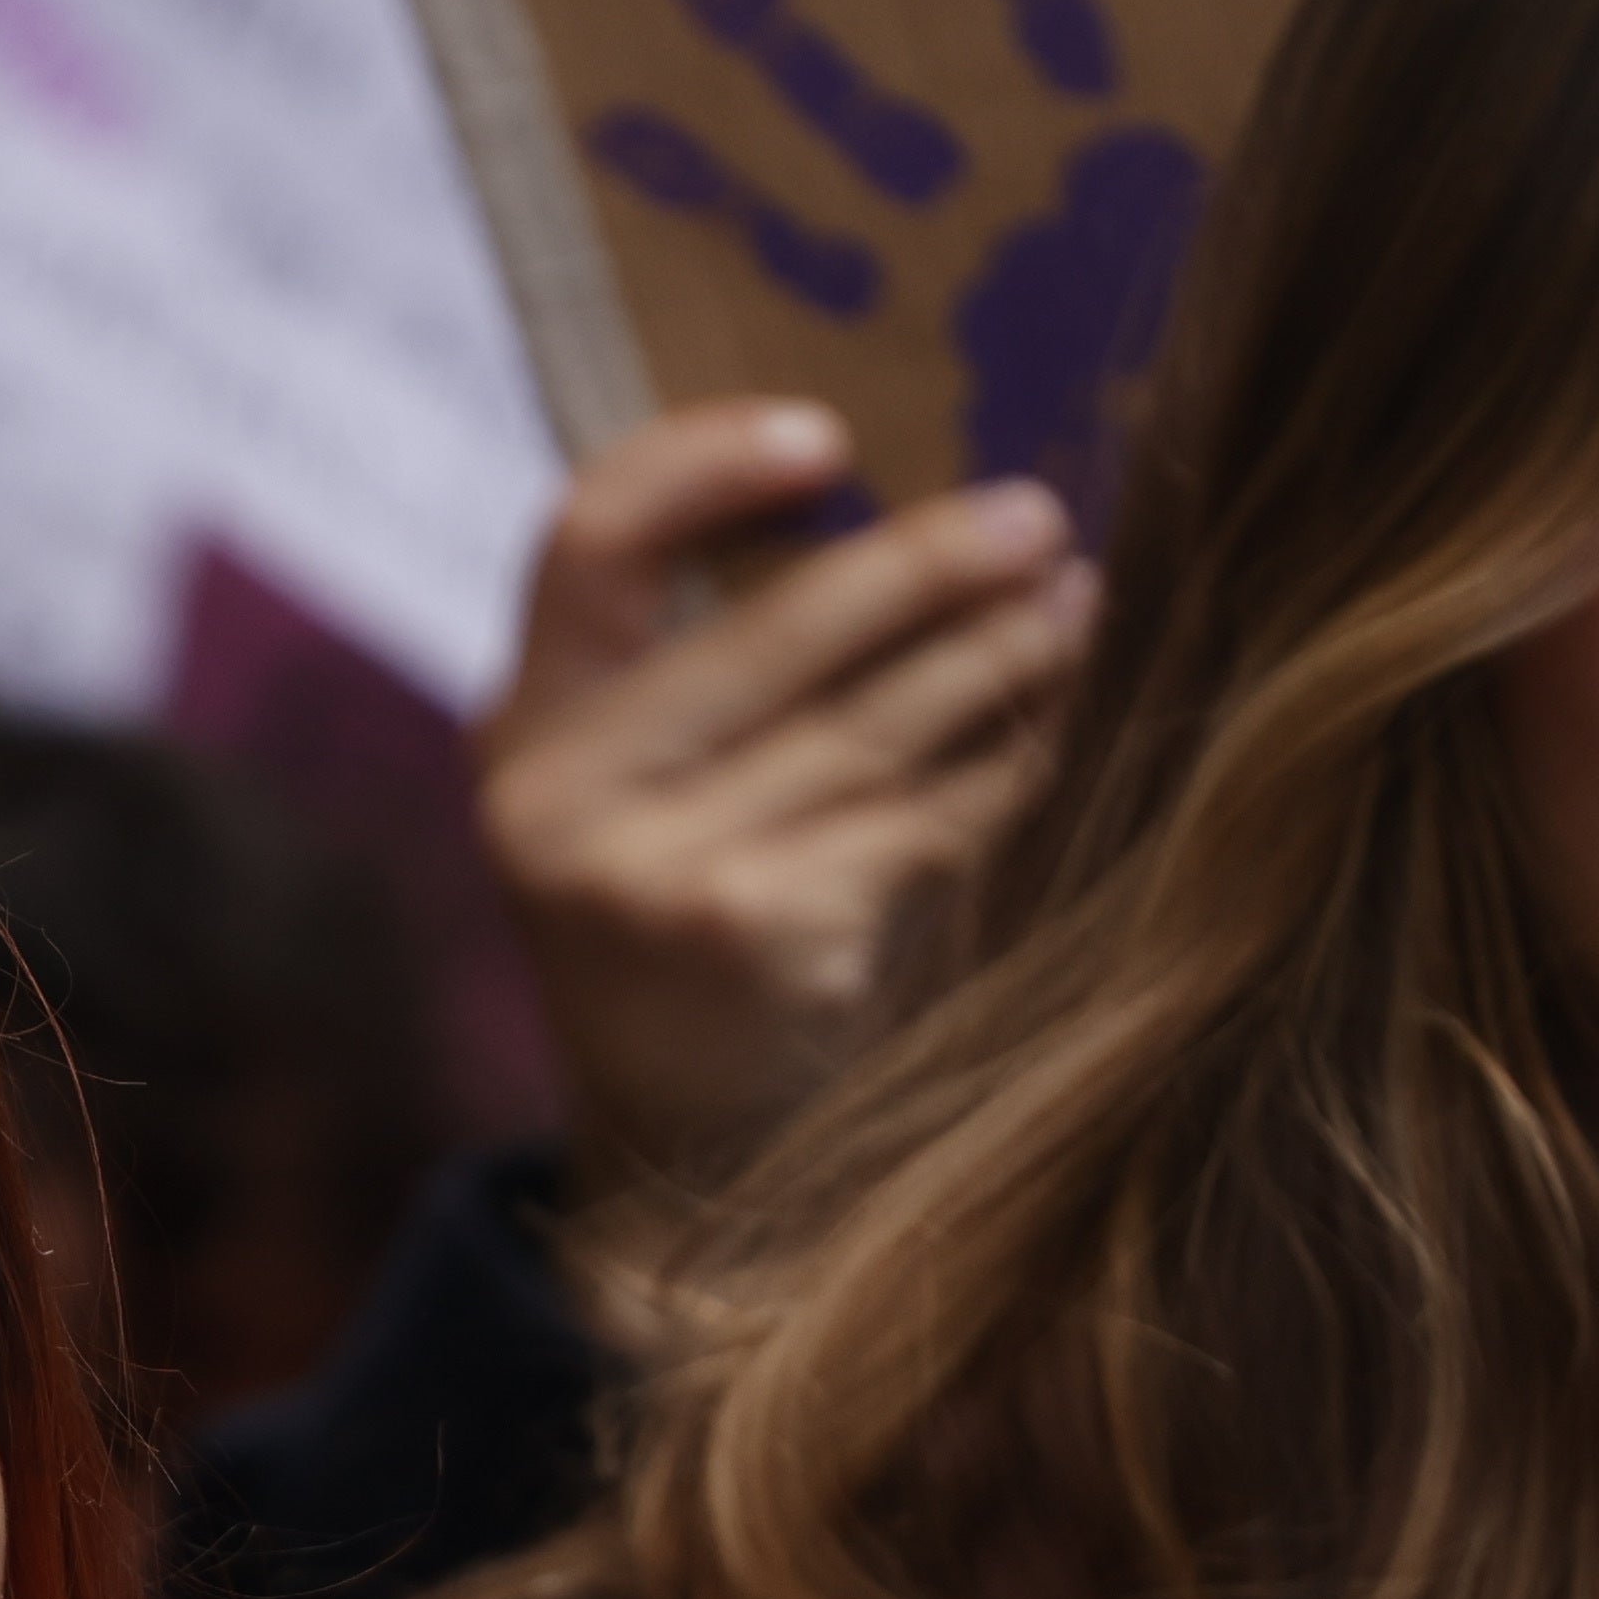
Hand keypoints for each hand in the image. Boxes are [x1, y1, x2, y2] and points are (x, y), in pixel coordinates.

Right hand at [478, 404, 1090, 1189]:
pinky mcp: (758, 932)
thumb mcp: (628, 806)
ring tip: (1076, 604)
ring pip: (870, 724)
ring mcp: (656, 873)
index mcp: (521, 734)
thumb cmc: (679, 939)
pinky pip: (919, 818)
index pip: (587, 540)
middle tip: (1035, 518)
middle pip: (771, 628)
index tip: (827, 439)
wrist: (673, 1159)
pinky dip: (999, 769)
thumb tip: (907, 520)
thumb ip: (699, 682)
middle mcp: (564, 799)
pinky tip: (1049, 725)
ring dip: (996, 655)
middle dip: (924, 562)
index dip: (702, 464)